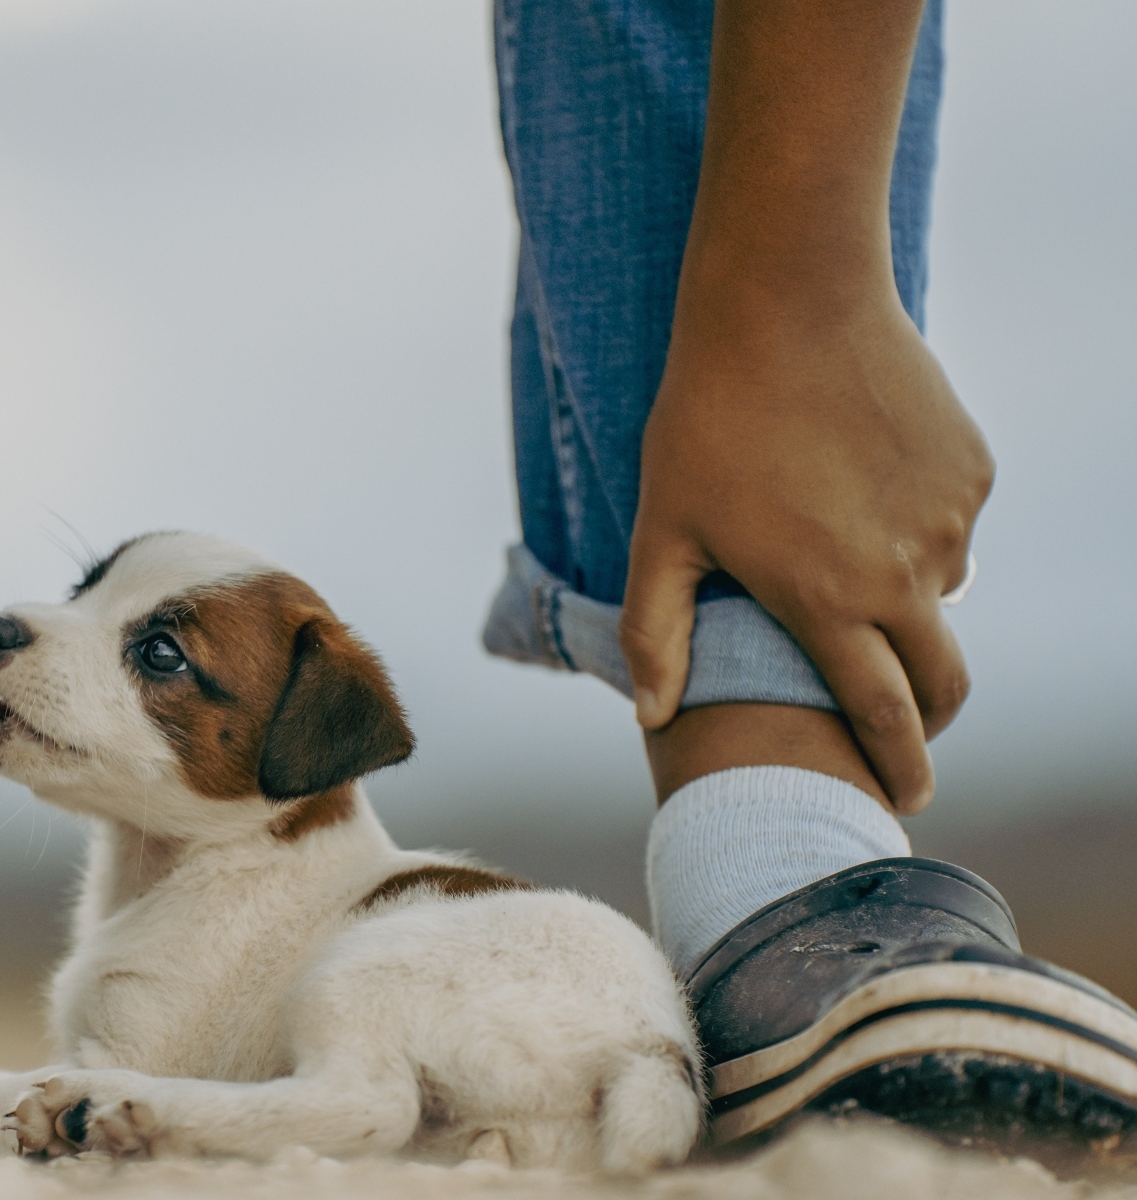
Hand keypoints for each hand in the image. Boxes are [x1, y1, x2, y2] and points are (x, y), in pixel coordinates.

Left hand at [620, 0, 989, 813]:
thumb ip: (657, 631)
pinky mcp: (971, 469)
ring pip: (940, 595)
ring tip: (837, 561)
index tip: (901, 804)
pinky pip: (949, 527)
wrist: (787, 300)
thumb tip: (650, 716)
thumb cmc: (708, 419)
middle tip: (899, 731)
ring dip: (902, 604)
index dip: (896, 768)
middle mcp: (907, 572)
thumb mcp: (664, 529)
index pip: (882, 716)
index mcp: (830, 601)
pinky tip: (857, 489)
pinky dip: (913, 532)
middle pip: (941, 681)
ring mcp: (950, 519)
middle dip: (924, 720)